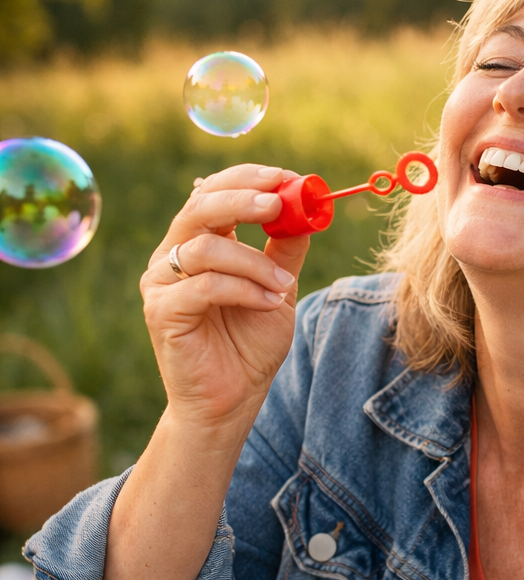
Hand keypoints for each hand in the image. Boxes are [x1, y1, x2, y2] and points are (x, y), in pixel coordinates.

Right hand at [140, 165, 309, 437]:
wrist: (230, 402)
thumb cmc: (249, 346)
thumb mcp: (277, 289)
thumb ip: (285, 251)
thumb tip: (308, 209)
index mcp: (198, 243)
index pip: (213, 192)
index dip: (247, 179)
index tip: (286, 177)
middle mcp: (173, 257)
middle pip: (199, 207)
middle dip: (242, 198)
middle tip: (278, 202)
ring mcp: (161, 284)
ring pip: (204, 248)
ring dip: (254, 261)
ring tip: (284, 285)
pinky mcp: (161, 312)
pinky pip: (203, 287)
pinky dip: (243, 290)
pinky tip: (268, 302)